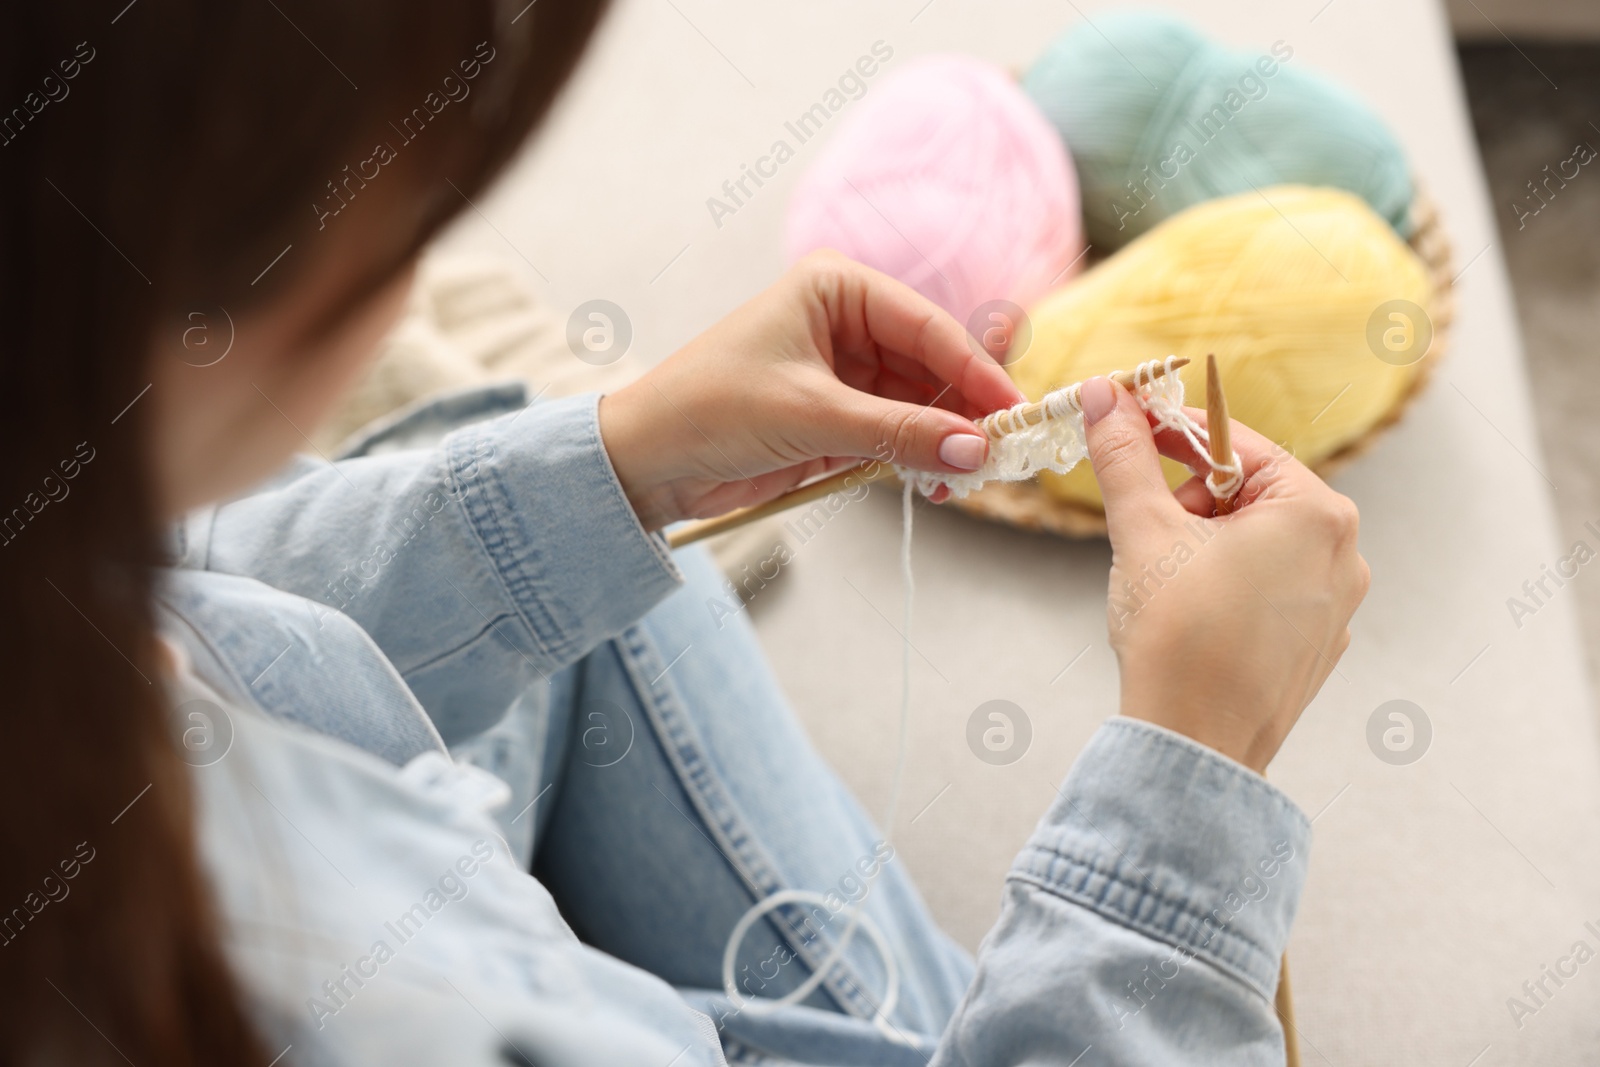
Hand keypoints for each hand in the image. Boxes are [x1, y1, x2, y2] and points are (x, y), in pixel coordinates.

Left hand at [598, 250, 1023, 529]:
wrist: (646, 461)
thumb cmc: (709, 409)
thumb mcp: (810, 417)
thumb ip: (896, 433)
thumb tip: (975, 450)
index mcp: (838, 289)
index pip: (929, 326)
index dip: (977, 372)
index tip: (1015, 414)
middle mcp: (848, 323)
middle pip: (934, 365)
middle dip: (966, 411)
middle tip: (1002, 454)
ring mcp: (847, 374)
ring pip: (922, 405)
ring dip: (946, 441)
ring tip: (969, 478)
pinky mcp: (840, 419)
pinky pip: (898, 435)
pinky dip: (920, 459)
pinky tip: (938, 483)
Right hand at [1079, 378, 1369, 772]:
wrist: (1195, 745)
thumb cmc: (1179, 636)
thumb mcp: (1143, 530)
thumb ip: (1125, 456)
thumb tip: (1104, 397)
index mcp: (1316, 512)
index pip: (1236, 444)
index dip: (1173, 433)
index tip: (1129, 426)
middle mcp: (1345, 554)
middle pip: (1250, 493)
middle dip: (1190, 500)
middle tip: (1145, 526)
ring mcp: (1337, 606)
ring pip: (1259, 544)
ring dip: (1204, 543)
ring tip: (1164, 580)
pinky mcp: (1317, 646)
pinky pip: (1271, 590)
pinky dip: (1228, 586)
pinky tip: (1192, 617)